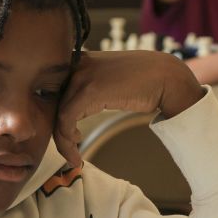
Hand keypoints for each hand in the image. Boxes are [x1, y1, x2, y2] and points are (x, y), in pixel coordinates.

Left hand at [54, 51, 204, 166]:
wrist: (166, 76)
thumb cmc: (143, 80)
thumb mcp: (109, 81)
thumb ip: (91, 88)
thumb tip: (79, 107)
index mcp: (78, 60)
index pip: (53, 92)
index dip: (55, 116)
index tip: (68, 135)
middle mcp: (75, 65)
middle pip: (51, 104)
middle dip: (57, 131)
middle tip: (68, 150)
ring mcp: (81, 77)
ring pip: (57, 115)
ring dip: (62, 142)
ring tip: (72, 158)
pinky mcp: (89, 92)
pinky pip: (66, 121)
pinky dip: (68, 142)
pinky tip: (77, 152)